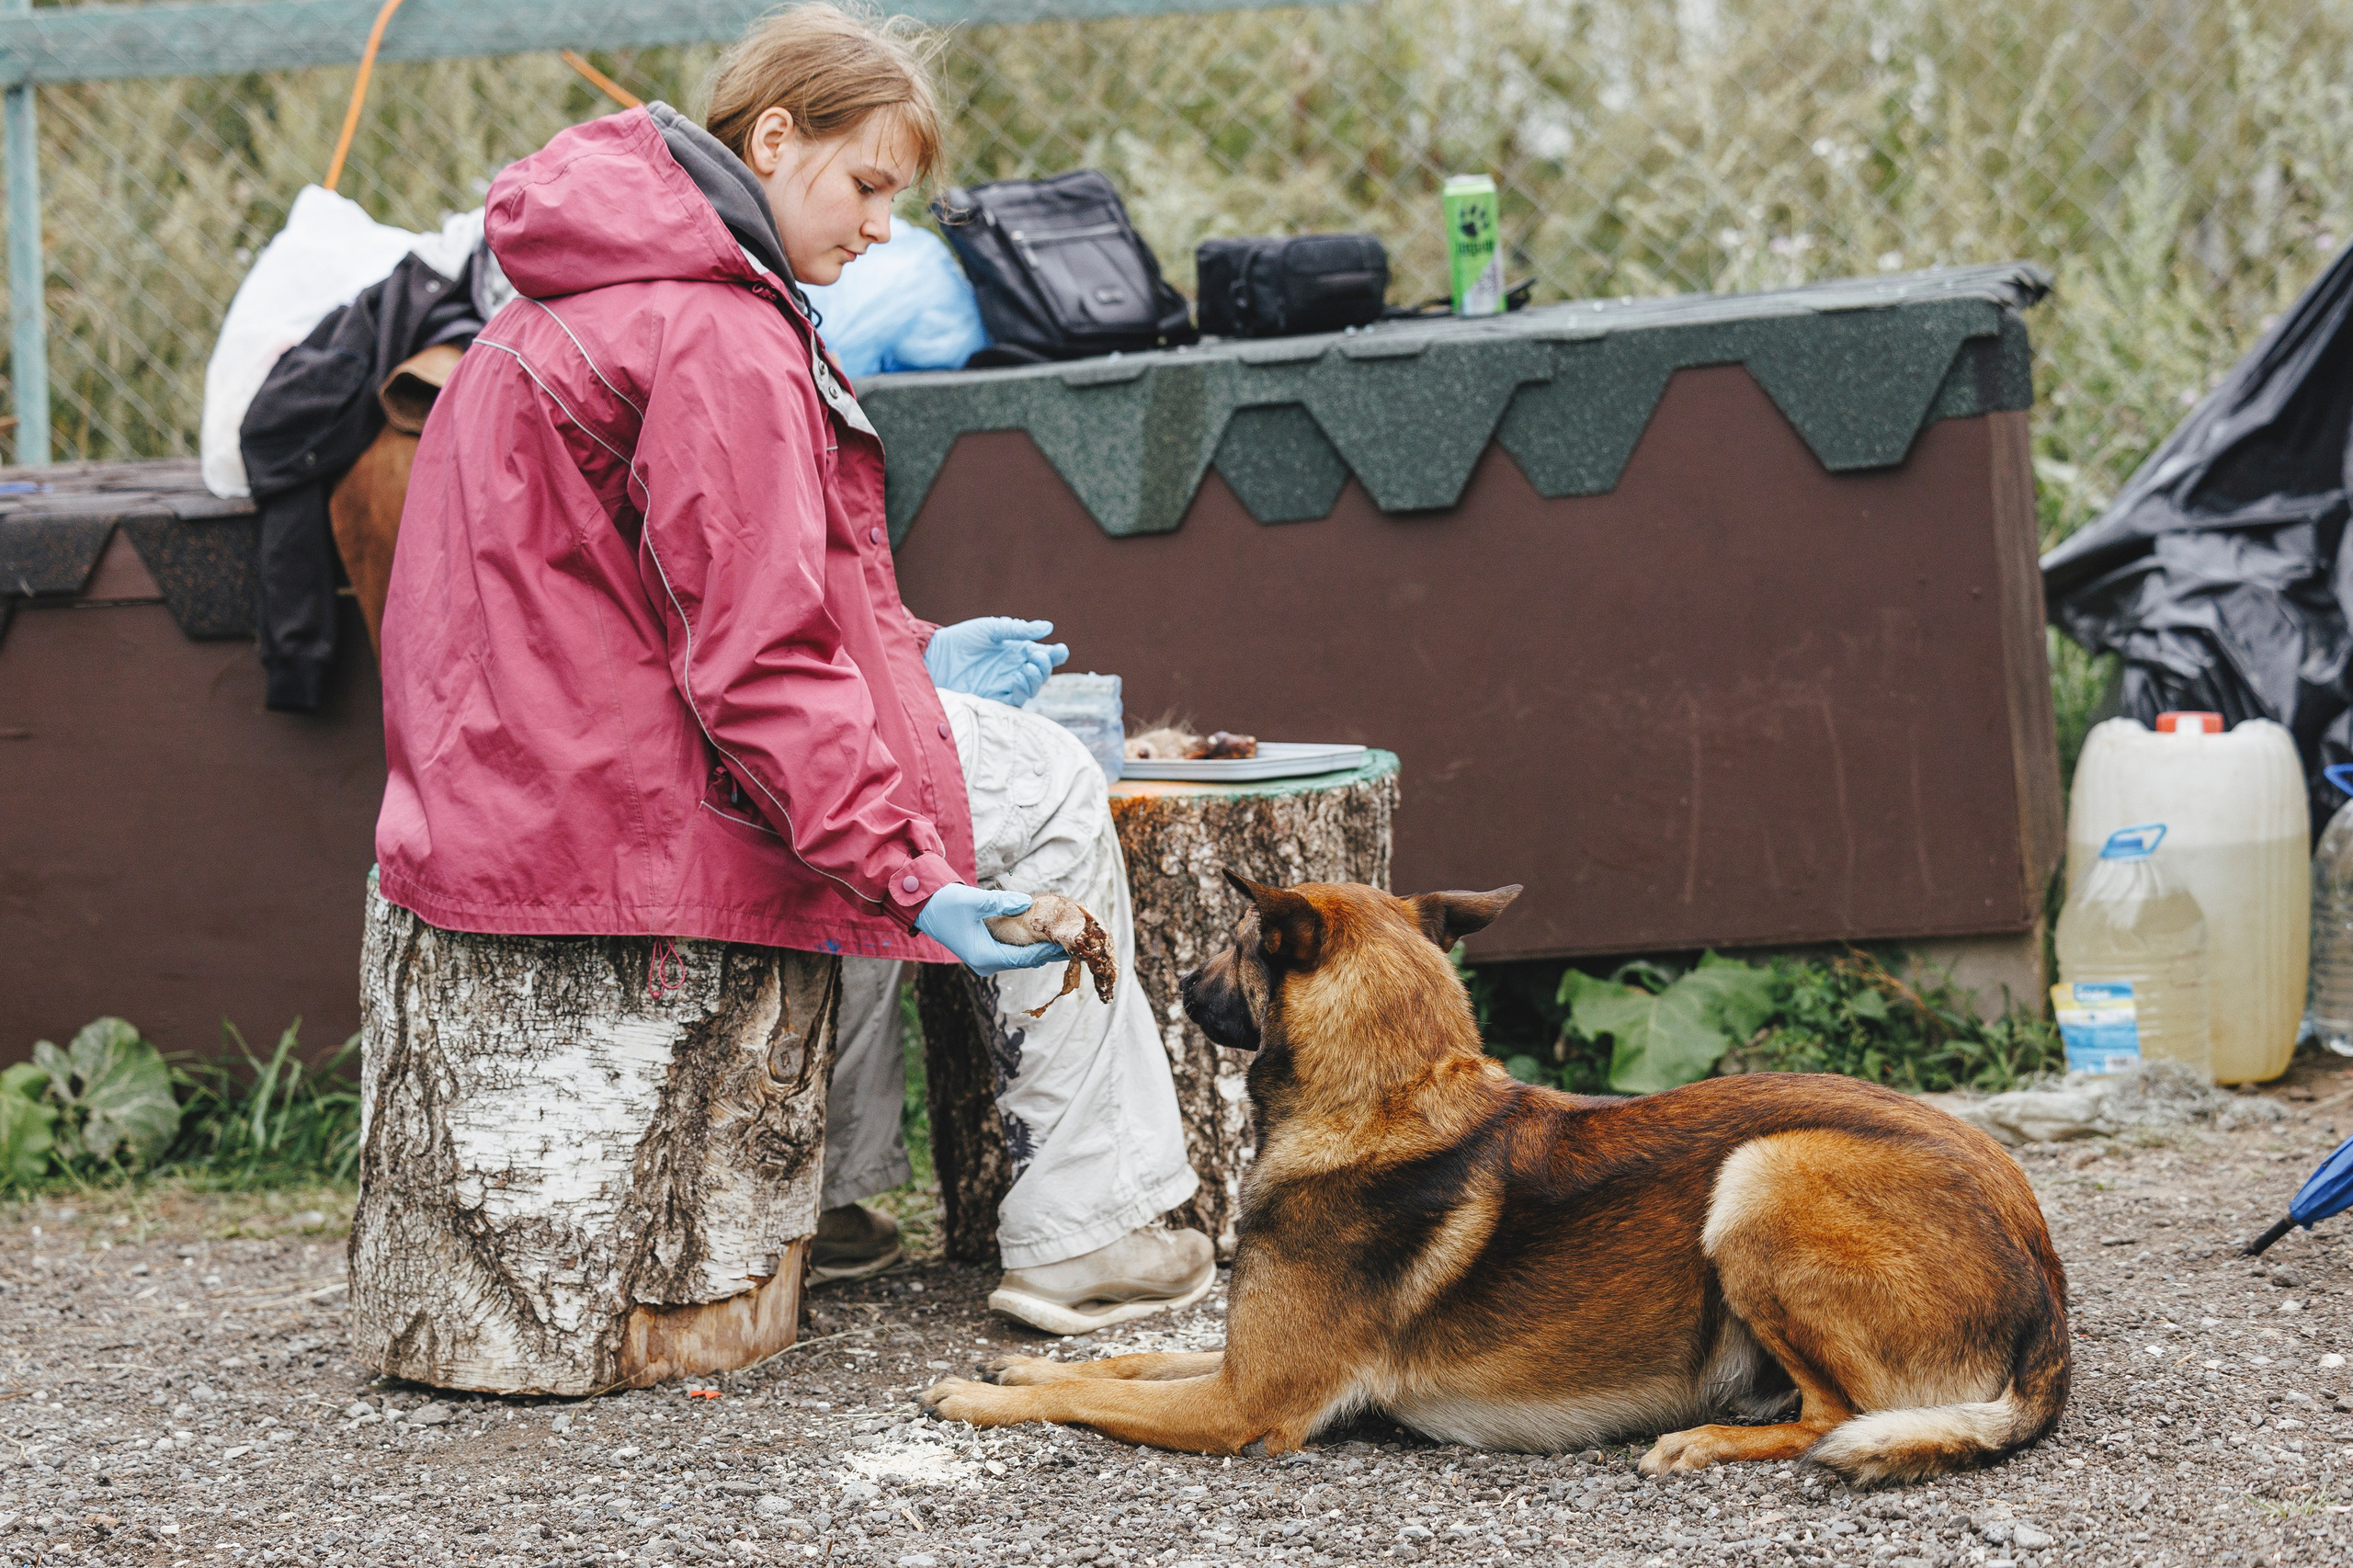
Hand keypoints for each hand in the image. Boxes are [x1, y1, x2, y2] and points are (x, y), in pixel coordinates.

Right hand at [915, 884, 1068, 975]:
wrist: (924, 907)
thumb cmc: (945, 904)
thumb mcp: (974, 901)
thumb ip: (1001, 903)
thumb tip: (1026, 902)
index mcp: (984, 956)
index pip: (1024, 957)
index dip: (1046, 951)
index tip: (1067, 944)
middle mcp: (985, 963)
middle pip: (1025, 961)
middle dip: (1047, 953)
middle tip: (1073, 945)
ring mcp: (984, 959)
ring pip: (1019, 959)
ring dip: (1039, 951)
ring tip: (1062, 942)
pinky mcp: (983, 952)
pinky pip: (1012, 953)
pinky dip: (1027, 947)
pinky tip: (1042, 938)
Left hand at [923, 617, 1069, 705]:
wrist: (935, 657)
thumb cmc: (961, 640)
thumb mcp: (991, 628)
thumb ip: (1018, 629)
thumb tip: (1048, 627)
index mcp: (1015, 650)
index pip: (1042, 654)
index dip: (1055, 654)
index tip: (1060, 650)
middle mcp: (1013, 669)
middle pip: (1041, 672)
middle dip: (1045, 665)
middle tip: (1037, 656)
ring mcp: (1005, 685)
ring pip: (1033, 687)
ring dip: (1037, 678)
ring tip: (1029, 667)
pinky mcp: (995, 699)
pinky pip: (1017, 700)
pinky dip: (1023, 690)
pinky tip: (1018, 679)